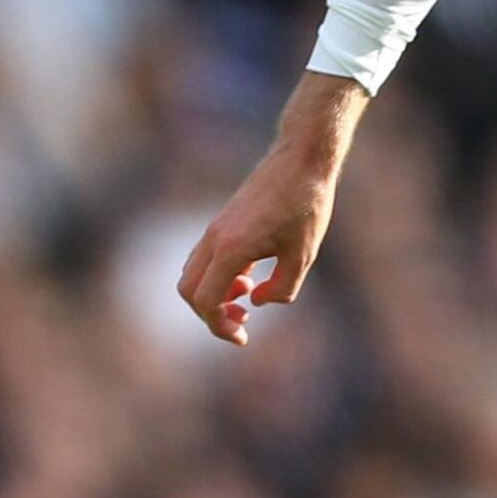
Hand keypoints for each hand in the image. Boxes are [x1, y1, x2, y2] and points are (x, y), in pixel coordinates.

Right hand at [177, 74, 365, 344]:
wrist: (301, 160)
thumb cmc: (307, 205)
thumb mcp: (303, 255)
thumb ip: (281, 289)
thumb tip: (256, 302)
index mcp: (231, 249)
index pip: (204, 301)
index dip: (219, 326)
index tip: (243, 338)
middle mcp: (215, 238)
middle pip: (189, 291)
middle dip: (210, 314)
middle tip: (243, 323)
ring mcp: (215, 228)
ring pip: (193, 273)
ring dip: (213, 294)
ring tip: (249, 294)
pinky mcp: (222, 222)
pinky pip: (206, 258)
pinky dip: (218, 276)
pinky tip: (250, 275)